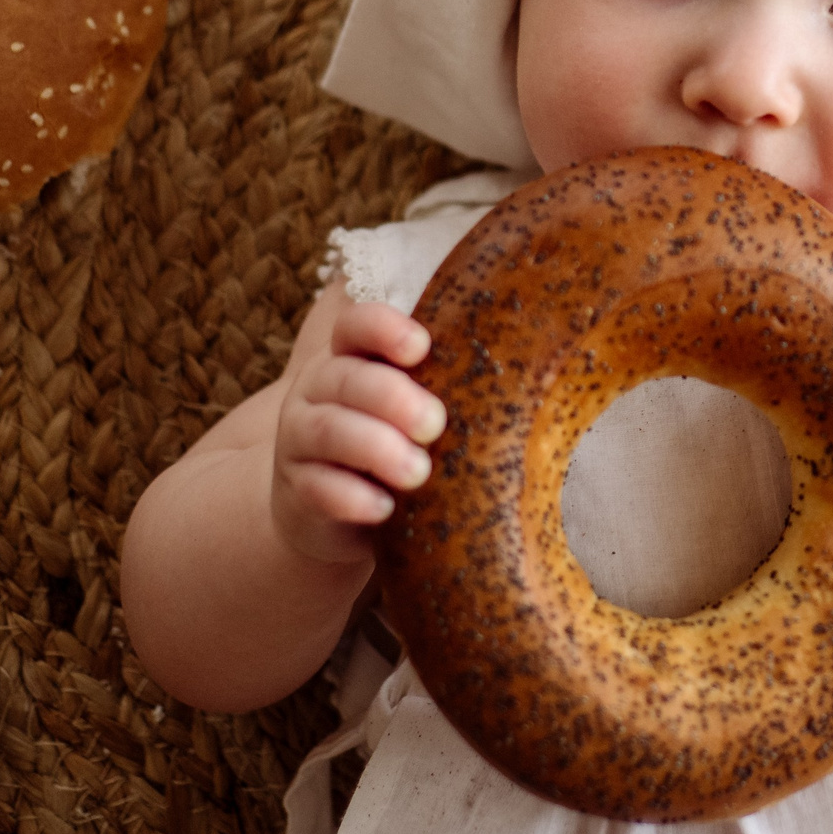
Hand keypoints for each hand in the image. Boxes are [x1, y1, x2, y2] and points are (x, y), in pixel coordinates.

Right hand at [270, 301, 446, 566]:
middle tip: (435, 423)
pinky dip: (351, 497)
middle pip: (346, 378)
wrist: (343, 508)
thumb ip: (448, 377)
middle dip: (393, 397)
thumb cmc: (400, 439)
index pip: (356, 325)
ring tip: (418, 471)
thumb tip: (534, 356)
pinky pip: (316, 488)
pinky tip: (385, 508)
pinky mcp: (298, 490)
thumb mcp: (419, 403)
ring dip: (376, 448)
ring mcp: (299, 440)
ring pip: (329, 431)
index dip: (385, 329)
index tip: (421, 347)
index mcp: (351, 356)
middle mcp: (318, 390)